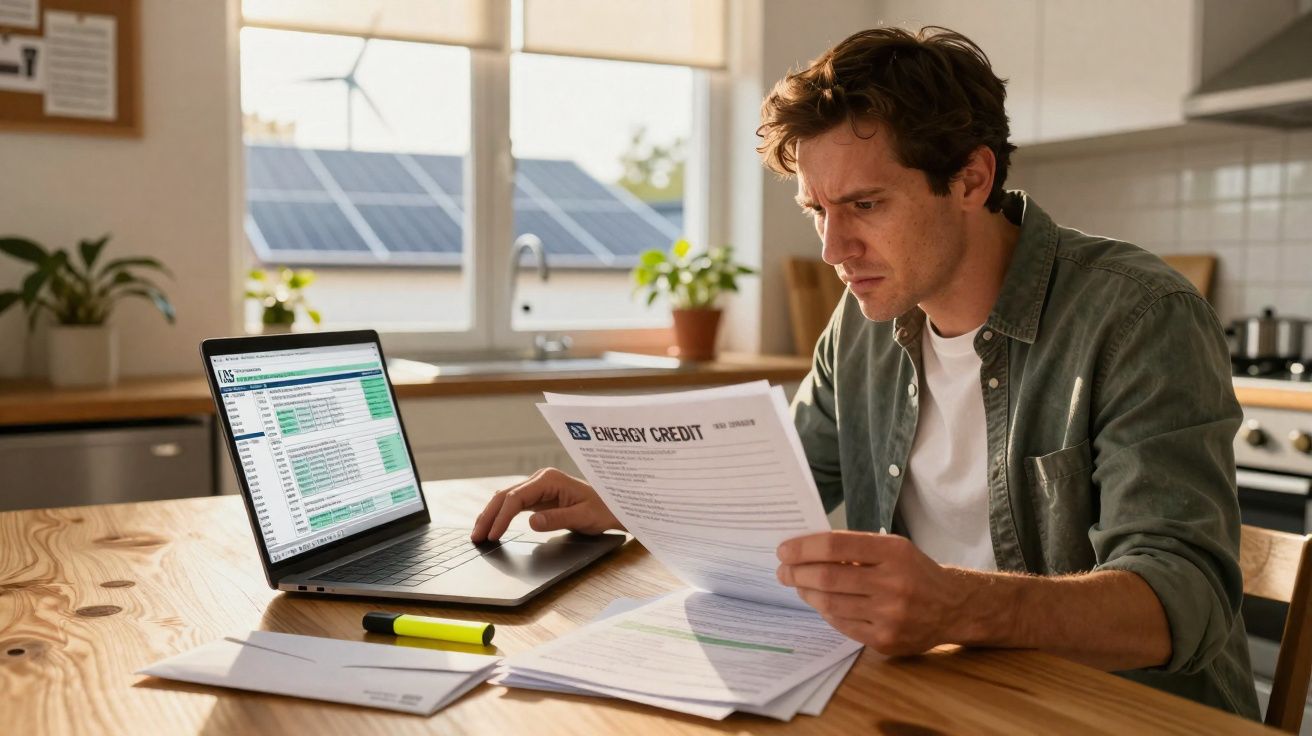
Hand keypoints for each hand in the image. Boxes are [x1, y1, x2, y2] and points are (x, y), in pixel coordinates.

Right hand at [470, 467, 623, 541]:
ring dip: (490, 516)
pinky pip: (512, 505)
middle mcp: (540, 480)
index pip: (516, 498)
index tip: (493, 535)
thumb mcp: (583, 517)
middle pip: (505, 496)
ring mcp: (537, 487)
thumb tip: (531, 522)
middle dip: (488, 516)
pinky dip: (500, 516)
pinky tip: (491, 527)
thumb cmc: (602, 510)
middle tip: (476, 537)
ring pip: (505, 499)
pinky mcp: (537, 497)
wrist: (613, 506)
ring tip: (478, 534)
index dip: (501, 517)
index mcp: (549, 479)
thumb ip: (557, 519)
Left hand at [776, 531, 967, 655]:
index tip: (784, 551)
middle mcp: (893, 583)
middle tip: (782, 571)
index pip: (835, 546)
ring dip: (806, 593)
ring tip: (798, 586)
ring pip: (830, 604)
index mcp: (894, 552)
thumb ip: (855, 549)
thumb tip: (805, 551)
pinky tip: (821, 603)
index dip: (803, 548)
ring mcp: (890, 615)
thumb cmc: (915, 572)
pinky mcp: (886, 640)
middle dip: (796, 573)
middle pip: (827, 578)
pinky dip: (826, 612)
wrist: (953, 607)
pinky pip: (842, 625)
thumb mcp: (894, 548)